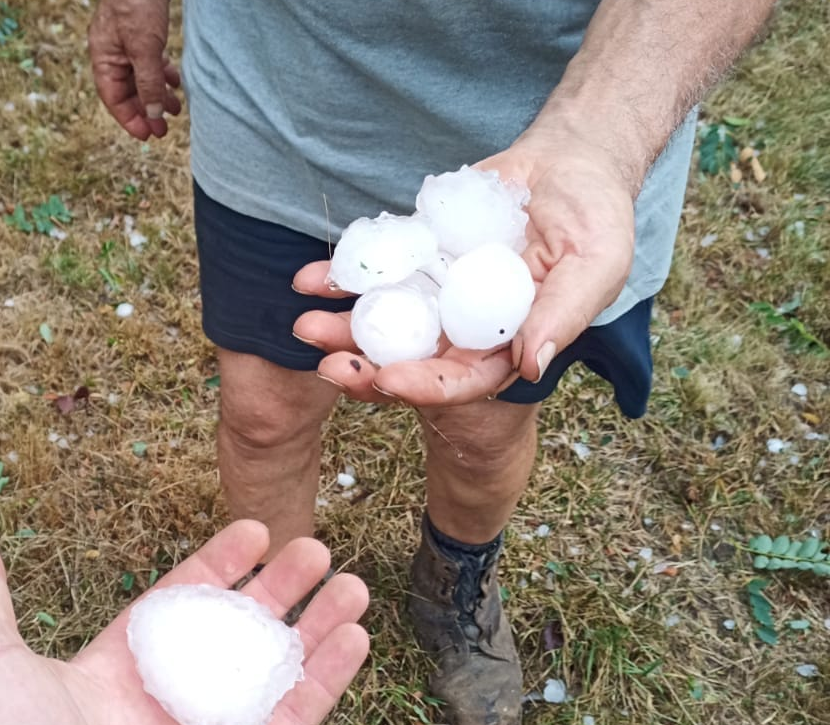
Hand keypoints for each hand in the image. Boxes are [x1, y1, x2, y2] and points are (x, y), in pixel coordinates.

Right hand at [87, 0, 182, 139]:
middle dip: (147, 110)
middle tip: (164, 129)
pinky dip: (162, 74)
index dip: (130, 119)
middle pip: (128, 91)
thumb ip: (148, 83)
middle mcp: (113, 52)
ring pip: (141, 77)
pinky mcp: (142, 32)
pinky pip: (150, 62)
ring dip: (158, 94)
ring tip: (176, 109)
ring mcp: (127, 42)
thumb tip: (151, 114)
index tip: (148, 135)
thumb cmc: (138, 3)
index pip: (114, 98)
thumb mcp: (145, 49)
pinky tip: (175, 81)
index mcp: (104, 58)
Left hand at [291, 136, 635, 406]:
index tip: (384, 378)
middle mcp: (464, 330)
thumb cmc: (597, 218)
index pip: (461, 381)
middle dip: (365, 368)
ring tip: (303, 324)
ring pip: (383, 321)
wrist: (570, 163)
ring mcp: (436, 295)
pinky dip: (341, 277)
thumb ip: (562, 316)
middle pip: (410, 361)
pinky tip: (308, 280)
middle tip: (326, 363)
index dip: (422, 386)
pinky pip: (376, 272)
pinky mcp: (417, 258)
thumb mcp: (596, 266)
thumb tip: (530, 366)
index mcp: (505, 347)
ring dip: (341, 328)